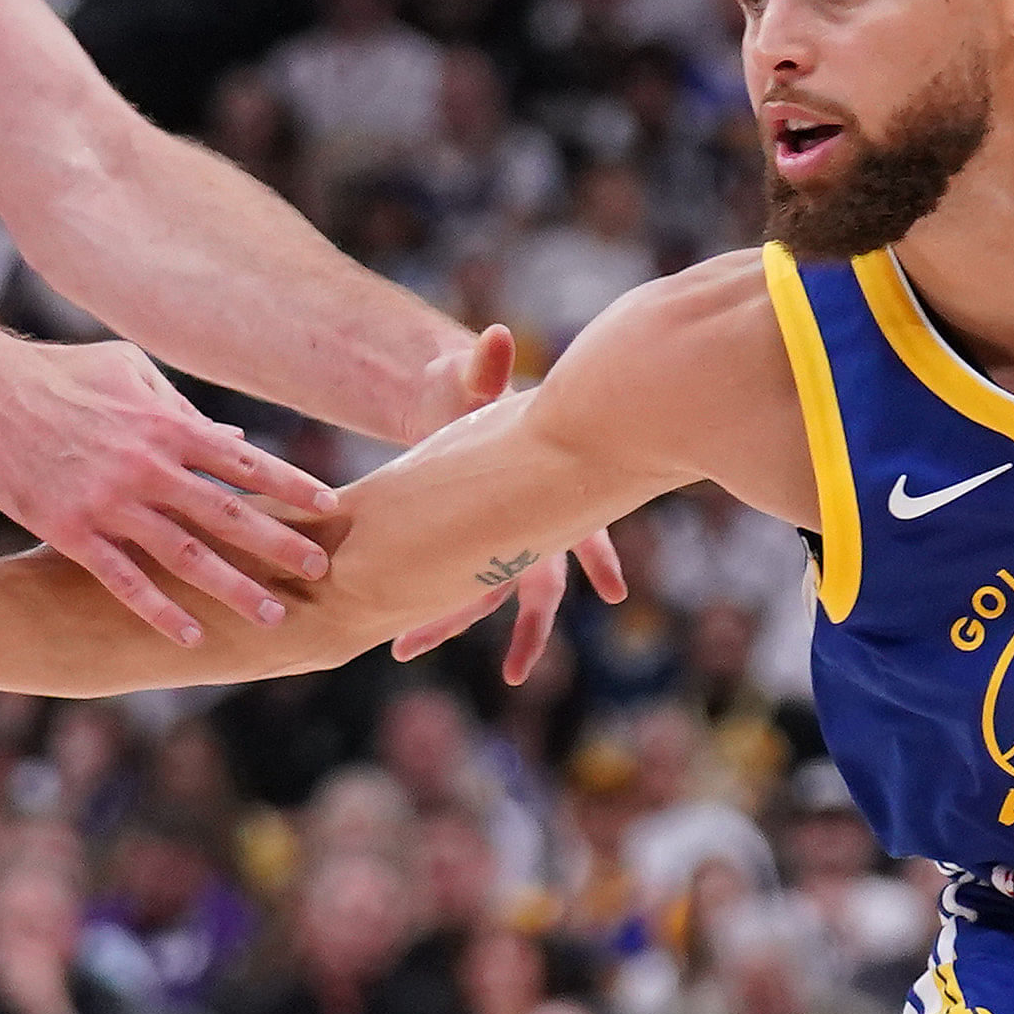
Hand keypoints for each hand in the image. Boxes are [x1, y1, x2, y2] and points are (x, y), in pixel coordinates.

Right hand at [0, 332, 336, 643]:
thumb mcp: (128, 371)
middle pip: (229, 512)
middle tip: (321, 570)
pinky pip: (124, 579)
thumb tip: (232, 435)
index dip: (290, 483)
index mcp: (166, 424)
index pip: (244, 459)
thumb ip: (180, 406)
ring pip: (186, 555)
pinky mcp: (71, 531)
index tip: (330, 506)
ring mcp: (110, 503)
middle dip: (280, 543)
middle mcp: (148, 466)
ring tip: (272, 616)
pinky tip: (191, 636)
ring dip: (234, 588)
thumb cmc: (58, 373)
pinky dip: (159, 611)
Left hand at [379, 330, 627, 682]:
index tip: (615, 593)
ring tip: (404, 651)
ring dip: (447, 623)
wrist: (443, 398)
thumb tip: (495, 337)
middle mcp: (528, 523)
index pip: (582, 531)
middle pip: (536, 588)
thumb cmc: (469, 385)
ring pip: (485, 595)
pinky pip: (451, 583)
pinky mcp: (464, 541)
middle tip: (516, 676)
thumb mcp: (472, 377)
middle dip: (526, 633)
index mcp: (543, 489)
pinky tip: (397, 635)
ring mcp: (497, 537)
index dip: (602, 559)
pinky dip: (428, 607)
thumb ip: (485, 366)